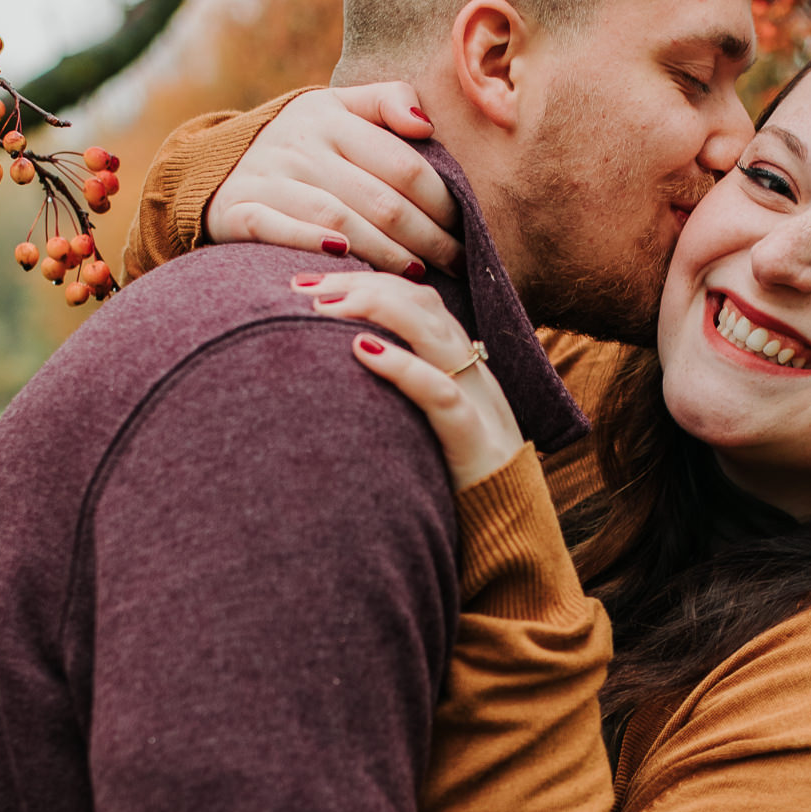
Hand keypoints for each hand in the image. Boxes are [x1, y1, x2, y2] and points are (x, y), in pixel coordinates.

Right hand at [206, 85, 463, 277]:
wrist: (215, 167)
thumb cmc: (301, 145)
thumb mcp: (337, 108)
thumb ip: (386, 101)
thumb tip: (426, 125)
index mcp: (331, 117)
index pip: (403, 164)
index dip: (442, 200)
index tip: (466, 227)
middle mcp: (299, 145)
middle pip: (380, 200)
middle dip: (427, 237)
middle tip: (457, 262)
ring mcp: (266, 179)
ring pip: (339, 220)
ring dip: (385, 252)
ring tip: (418, 274)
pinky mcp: (237, 211)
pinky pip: (277, 230)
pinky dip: (311, 244)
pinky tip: (347, 261)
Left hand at [299, 270, 525, 493]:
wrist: (508, 531)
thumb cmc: (452, 479)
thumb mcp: (425, 423)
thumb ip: (397, 392)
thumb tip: (336, 371)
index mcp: (461, 363)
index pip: (415, 298)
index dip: (365, 279)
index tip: (308, 282)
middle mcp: (472, 371)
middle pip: (419, 302)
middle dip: (358, 284)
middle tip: (301, 286)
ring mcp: (477, 401)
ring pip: (433, 332)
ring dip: (375, 308)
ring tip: (323, 306)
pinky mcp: (473, 440)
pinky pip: (439, 393)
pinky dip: (401, 366)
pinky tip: (360, 350)